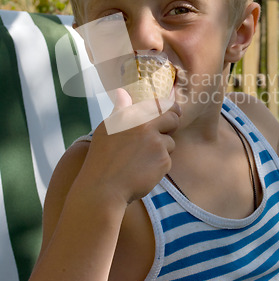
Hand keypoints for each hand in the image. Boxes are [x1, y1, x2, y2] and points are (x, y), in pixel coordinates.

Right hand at [77, 88, 180, 205]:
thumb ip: (120, 109)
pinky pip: (167, 160)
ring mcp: (157, 144)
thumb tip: (122, 92)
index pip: (161, 104)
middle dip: (172, 124)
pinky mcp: (164, 161)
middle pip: (173, 118)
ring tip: (142, 159)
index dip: (169, 108)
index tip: (171, 111)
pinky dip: (159, 165)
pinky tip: (143, 171)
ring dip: (162, 149)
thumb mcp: (106, 129)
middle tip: (164, 132)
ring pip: (170, 142)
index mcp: (132, 116)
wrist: (104, 188)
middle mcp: (147, 126)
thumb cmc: (102, 158)